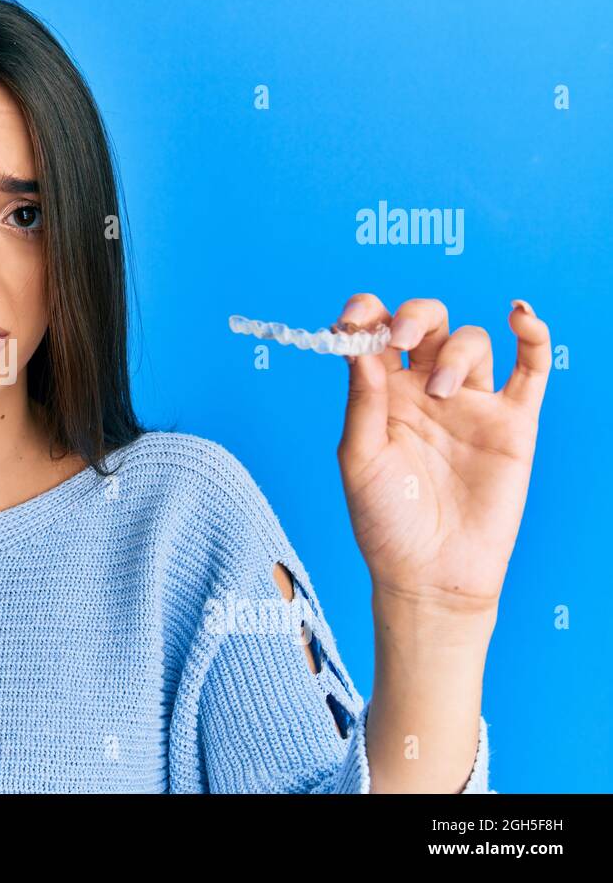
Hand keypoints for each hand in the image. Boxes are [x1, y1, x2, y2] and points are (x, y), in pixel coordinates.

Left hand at [334, 294, 550, 618]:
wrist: (431, 572)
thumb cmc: (385, 520)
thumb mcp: (360, 457)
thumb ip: (363, 400)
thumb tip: (358, 345)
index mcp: (381, 393)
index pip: (376, 333)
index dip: (366, 314)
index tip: (353, 319)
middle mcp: (424, 390)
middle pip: (426, 323)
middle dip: (414, 317)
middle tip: (400, 339)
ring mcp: (471, 404)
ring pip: (471, 342)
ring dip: (455, 351)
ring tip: (441, 392)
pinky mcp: (512, 423)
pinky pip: (531, 369)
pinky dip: (532, 336)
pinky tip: (519, 315)